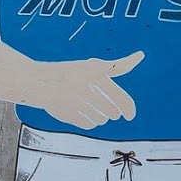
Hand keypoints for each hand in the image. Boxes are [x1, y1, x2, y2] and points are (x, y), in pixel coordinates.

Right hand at [27, 53, 143, 130]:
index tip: (131, 111)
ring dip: (102, 116)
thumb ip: (118, 66)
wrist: (39, 82)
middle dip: (114, 112)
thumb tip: (140, 56)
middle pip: (113, 112)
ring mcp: (76, 101)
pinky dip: (91, 122)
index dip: (129, 104)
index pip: (121, 94)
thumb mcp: (94, 66)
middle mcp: (86, 86)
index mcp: (95, 73)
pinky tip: (85, 114)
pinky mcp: (69, 113)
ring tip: (92, 107)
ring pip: (102, 119)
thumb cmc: (72, 73)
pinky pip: (90, 124)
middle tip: (110, 109)